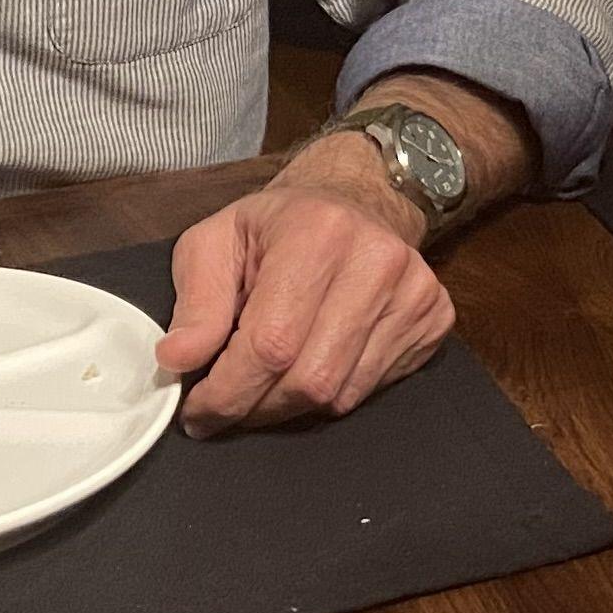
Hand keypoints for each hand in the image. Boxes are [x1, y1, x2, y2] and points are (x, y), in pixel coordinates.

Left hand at [156, 143, 456, 432]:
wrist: (357, 199)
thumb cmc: (277, 226)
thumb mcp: (216, 242)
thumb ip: (196, 302)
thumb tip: (177, 360)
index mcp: (317, 233)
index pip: (270, 345)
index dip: (227, 393)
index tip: (197, 413)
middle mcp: (377, 261)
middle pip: (309, 379)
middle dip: (256, 408)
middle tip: (226, 405)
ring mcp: (415, 293)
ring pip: (341, 395)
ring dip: (290, 406)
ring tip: (265, 382)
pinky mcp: (434, 319)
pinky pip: (372, 390)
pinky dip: (331, 393)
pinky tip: (312, 362)